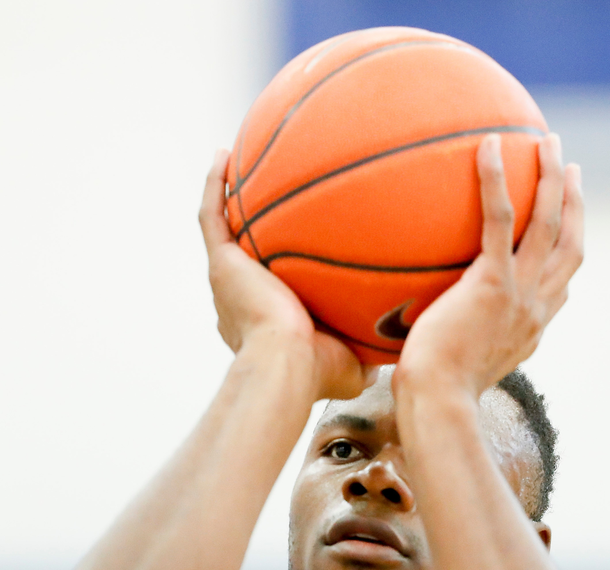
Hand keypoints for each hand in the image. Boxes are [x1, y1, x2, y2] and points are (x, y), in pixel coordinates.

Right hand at [199, 150, 373, 400]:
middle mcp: (238, 299)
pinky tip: (223, 156)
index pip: (267, 292)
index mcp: (262, 322)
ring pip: (220, 230)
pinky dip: (214, 186)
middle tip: (264, 205)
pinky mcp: (221, 264)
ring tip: (233, 165)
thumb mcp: (354, 368)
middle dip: (248, 233)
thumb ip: (371, 354)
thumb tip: (399, 346)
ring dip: (223, 198)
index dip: (275, 272)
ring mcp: (227, 279)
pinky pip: (211, 216)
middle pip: (243, 258)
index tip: (292, 253)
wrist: (286, 366)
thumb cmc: (318, 373)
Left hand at [393, 133, 583, 400]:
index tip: (568, 221)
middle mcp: (537, 306)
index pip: (561, 281)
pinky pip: (500, 220)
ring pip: (549, 223)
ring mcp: (520, 293)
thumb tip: (427, 332)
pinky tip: (489, 145)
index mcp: (531, 326)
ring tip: (547, 142)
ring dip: (552, 178)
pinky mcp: (493, 282)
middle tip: (569, 167)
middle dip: (574, 202)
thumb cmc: (433, 394)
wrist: (438, 402)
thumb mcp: (456, 366)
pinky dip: (497, 180)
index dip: (569, 246)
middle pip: (570, 242)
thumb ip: (456, 340)